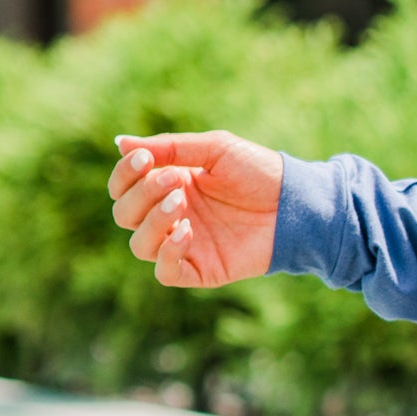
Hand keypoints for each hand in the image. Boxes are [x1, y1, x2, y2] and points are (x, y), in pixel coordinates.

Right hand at [107, 130, 283, 287]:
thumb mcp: (214, 149)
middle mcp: (170, 216)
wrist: (295, 204)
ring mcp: (184, 245)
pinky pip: (165, 272)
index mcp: (168, 186)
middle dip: (141, 195)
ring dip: (152, 221)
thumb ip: (169, 148)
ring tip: (181, 203)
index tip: (145, 159)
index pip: (123, 187)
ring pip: (139, 245)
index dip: (124, 175)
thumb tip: (120, 143)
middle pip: (124, 215)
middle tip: (175, 181)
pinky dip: (168, 252)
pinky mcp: (201, 270)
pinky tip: (188, 231)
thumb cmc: (258, 172)